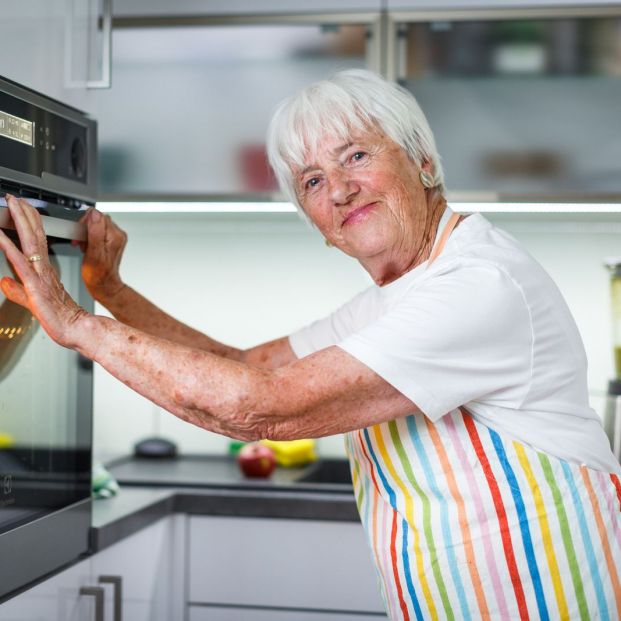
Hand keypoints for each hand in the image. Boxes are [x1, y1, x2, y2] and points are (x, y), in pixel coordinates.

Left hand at [0, 195, 88, 347]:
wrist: (78, 331)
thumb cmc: (61, 320)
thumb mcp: (33, 302)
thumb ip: (17, 291)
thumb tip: (4, 282)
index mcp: (44, 273)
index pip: (36, 243)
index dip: (30, 224)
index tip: (25, 209)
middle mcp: (43, 271)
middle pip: (34, 237)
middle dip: (25, 216)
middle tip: (17, 199)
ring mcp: (41, 276)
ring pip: (29, 243)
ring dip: (20, 223)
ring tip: (12, 206)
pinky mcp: (36, 286)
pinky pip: (20, 263)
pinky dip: (9, 248)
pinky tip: (0, 237)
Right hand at [78, 208, 127, 301]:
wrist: (103, 284)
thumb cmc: (98, 274)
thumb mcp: (94, 252)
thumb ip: (95, 231)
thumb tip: (94, 214)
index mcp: (115, 236)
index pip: (97, 215)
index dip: (85, 223)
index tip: (80, 235)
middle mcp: (117, 235)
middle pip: (96, 219)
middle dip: (84, 229)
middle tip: (81, 242)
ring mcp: (114, 238)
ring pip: (95, 225)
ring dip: (85, 234)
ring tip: (84, 246)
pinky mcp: (110, 241)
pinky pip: (96, 232)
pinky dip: (88, 238)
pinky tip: (87, 247)